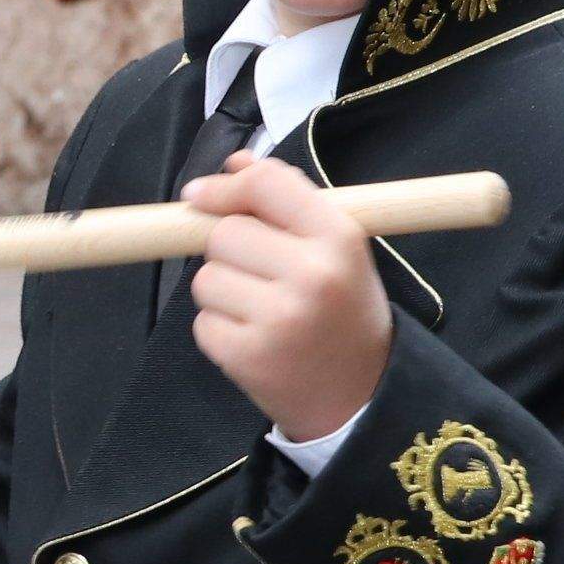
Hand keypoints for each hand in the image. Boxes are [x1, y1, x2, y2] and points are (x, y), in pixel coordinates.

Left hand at [183, 151, 392, 440]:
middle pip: (224, 233)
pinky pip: (202, 321)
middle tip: (261, 276)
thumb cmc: (344, 313)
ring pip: (205, 278)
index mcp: (339, 238)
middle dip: (228, 249)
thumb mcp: (337, 251)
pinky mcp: (246, 356)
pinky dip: (219, 328)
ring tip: (262, 311)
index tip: (201, 194)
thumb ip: (287, 203)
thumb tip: (232, 164)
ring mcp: (277, 319)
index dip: (228, 186)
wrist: (362, 399)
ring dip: (222, 290)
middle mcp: (311, 275)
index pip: (267, 185)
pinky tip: (255, 339)